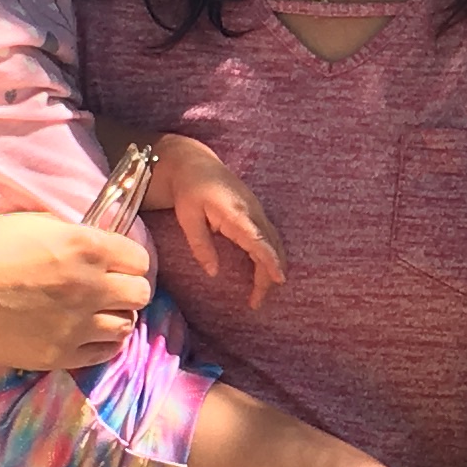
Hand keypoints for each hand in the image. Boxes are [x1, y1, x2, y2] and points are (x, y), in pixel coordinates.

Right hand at [0, 212, 153, 372]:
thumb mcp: (32, 222)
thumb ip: (74, 235)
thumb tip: (99, 246)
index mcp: (84, 246)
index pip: (139, 259)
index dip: (126, 260)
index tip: (113, 263)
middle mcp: (88, 287)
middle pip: (140, 294)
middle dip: (127, 288)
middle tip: (106, 287)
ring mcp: (74, 325)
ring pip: (126, 326)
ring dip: (115, 317)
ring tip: (94, 312)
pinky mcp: (56, 355)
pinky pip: (102, 354)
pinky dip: (99, 343)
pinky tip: (82, 332)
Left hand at [152, 139, 284, 304]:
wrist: (195, 164)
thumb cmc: (189, 190)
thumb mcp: (187, 218)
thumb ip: (201, 245)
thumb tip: (214, 273)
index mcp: (236, 213)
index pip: (258, 241)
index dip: (270, 261)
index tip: (279, 279)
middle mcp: (253, 212)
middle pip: (271, 246)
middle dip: (269, 275)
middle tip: (256, 302)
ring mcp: (257, 211)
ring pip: (274, 243)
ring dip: (272, 267)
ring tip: (260, 293)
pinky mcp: (256, 213)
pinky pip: (269, 238)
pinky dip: (271, 256)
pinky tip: (264, 272)